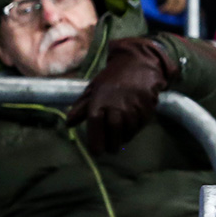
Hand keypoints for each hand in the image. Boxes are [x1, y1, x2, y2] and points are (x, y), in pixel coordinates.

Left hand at [66, 36, 178, 154]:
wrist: (140, 64)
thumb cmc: (114, 77)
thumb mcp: (94, 88)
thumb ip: (82, 106)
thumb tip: (68, 123)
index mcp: (100, 99)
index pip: (95, 123)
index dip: (95, 139)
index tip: (96, 152)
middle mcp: (117, 103)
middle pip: (114, 129)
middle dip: (111, 144)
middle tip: (109, 150)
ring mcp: (133, 105)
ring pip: (128, 129)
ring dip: (123, 138)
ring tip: (119, 142)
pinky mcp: (147, 106)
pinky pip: (140, 124)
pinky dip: (134, 130)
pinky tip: (130, 130)